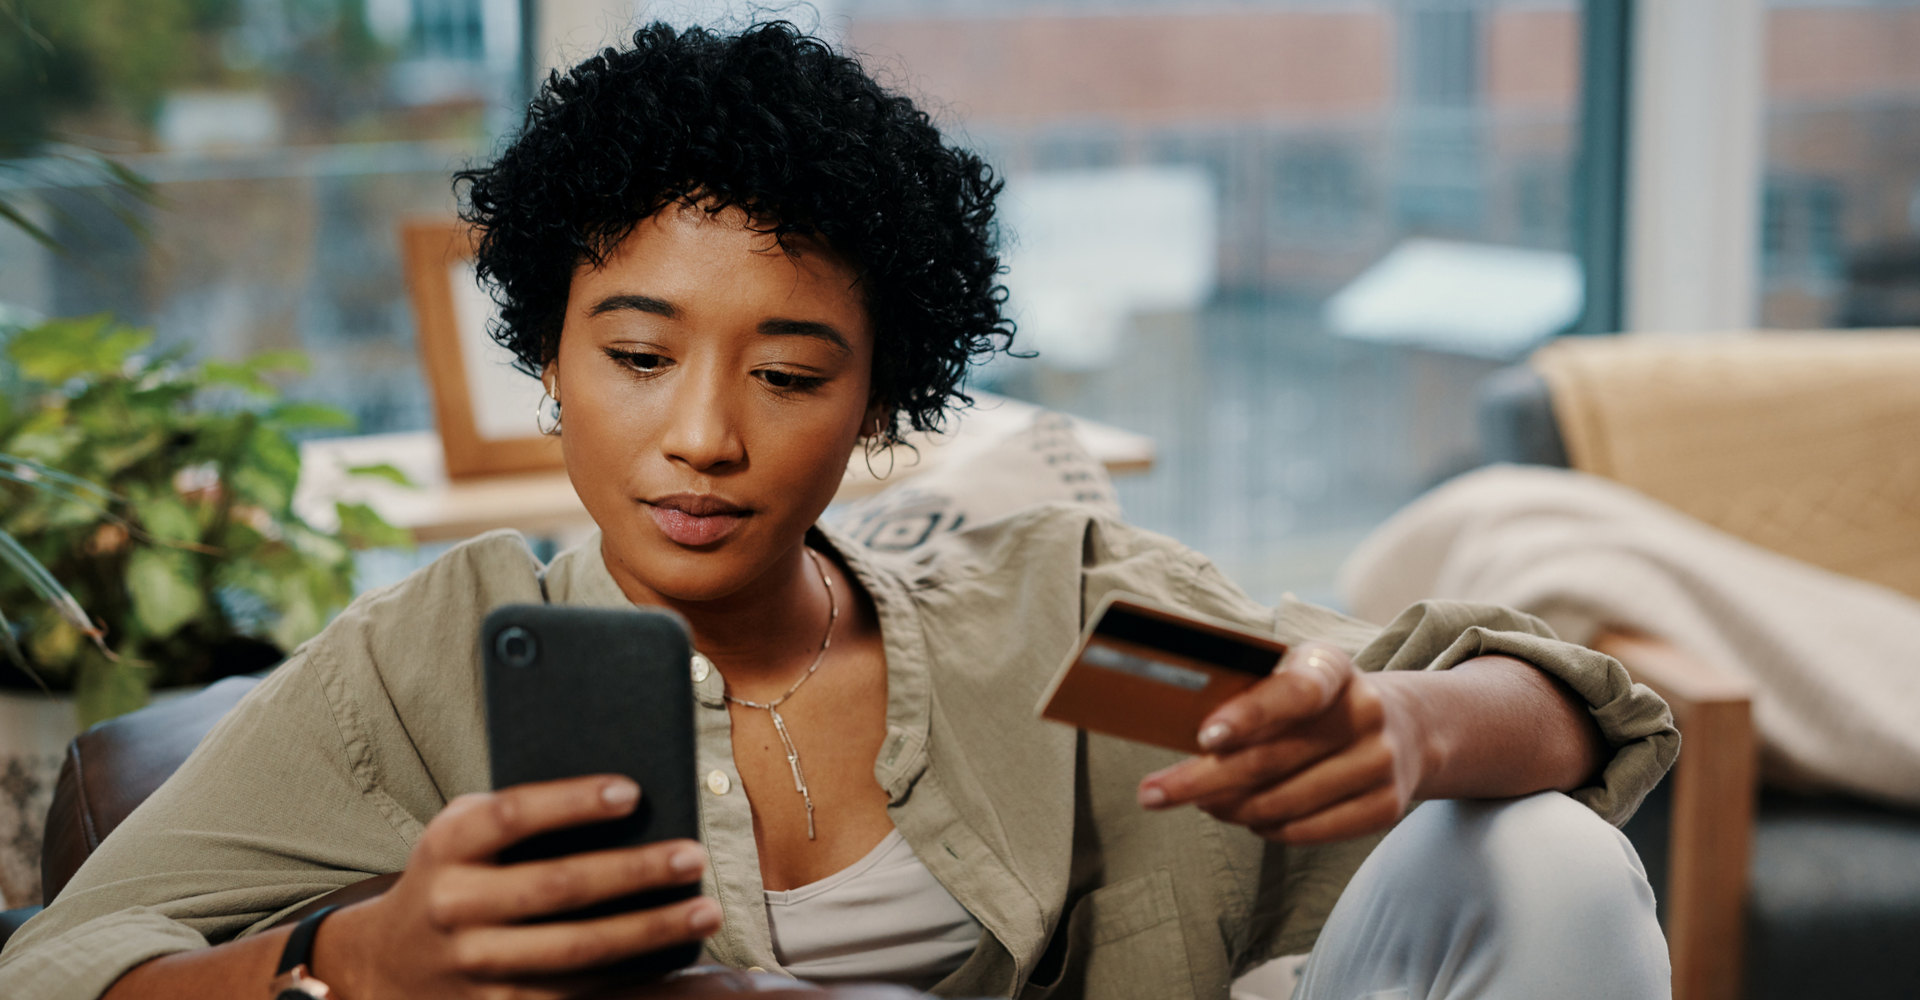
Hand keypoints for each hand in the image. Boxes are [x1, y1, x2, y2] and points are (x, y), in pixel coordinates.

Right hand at [320, 775, 720, 999]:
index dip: (571, 802)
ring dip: (649, 931)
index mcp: (447, 847)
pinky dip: (631, 976)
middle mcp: (455, 906)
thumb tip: (625, 802)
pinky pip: (576, 992)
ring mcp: (476, 964)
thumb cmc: (455, 876)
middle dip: (633, 872)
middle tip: (692, 856)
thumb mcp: (463, 833)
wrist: (389, 964)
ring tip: (705, 910)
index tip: (632, 791)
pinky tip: (675, 958)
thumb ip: (520, 815)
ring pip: (575, 949)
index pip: (512, 816)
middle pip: (556, 887)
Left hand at [1135, 642, 1427, 844]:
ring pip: (1283, 802)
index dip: (1249, 716)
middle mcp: (1365, 711)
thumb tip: (1174, 727)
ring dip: (1229, 808)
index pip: (1293, 691)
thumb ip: (1247, 694)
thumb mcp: (1290, 677)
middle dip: (1201, 780)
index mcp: (1332, 667)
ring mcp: (1381, 761)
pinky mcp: (1385, 806)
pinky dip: (1265, 828)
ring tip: (1202, 801)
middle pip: (1270, 759)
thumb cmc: (1316, 702)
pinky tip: (1246, 817)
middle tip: (1151, 794)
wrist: (1405, 727)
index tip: (1204, 738)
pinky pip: (1306, 830)